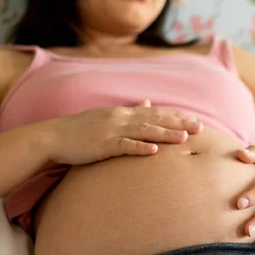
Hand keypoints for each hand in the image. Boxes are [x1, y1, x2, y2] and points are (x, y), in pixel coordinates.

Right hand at [41, 100, 202, 164]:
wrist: (54, 137)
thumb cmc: (81, 130)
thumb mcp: (107, 117)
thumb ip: (130, 112)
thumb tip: (148, 103)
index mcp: (123, 113)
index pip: (156, 113)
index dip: (176, 116)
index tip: (195, 120)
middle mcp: (121, 118)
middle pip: (156, 120)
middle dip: (179, 123)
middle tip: (200, 128)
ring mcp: (112, 131)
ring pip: (144, 131)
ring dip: (166, 134)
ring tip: (185, 138)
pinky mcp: (103, 145)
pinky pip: (125, 146)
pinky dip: (140, 148)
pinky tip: (155, 151)